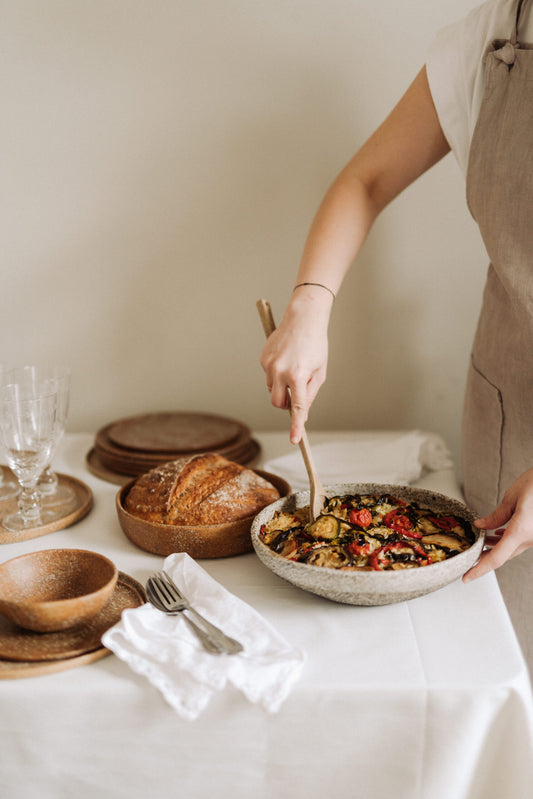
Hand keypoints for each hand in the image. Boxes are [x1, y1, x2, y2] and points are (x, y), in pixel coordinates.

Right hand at [259, 293, 329, 443]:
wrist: (303, 319)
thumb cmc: (316, 345)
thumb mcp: (320, 372)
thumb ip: (310, 395)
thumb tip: (302, 414)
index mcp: (298, 375)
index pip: (296, 408)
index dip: (296, 426)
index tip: (295, 441)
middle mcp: (280, 371)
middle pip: (278, 403)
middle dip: (286, 404)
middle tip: (297, 394)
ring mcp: (269, 365)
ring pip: (271, 390)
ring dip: (282, 388)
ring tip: (294, 369)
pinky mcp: (263, 359)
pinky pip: (268, 376)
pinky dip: (276, 375)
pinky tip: (286, 360)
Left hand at [463, 468, 532, 581]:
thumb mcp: (512, 497)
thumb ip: (496, 516)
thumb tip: (481, 526)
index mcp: (521, 531)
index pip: (496, 557)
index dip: (479, 569)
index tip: (466, 578)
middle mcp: (529, 538)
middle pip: (501, 556)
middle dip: (482, 560)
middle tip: (465, 561)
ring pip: (509, 549)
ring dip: (492, 549)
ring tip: (476, 544)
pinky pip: (517, 542)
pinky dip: (503, 541)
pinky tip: (494, 535)